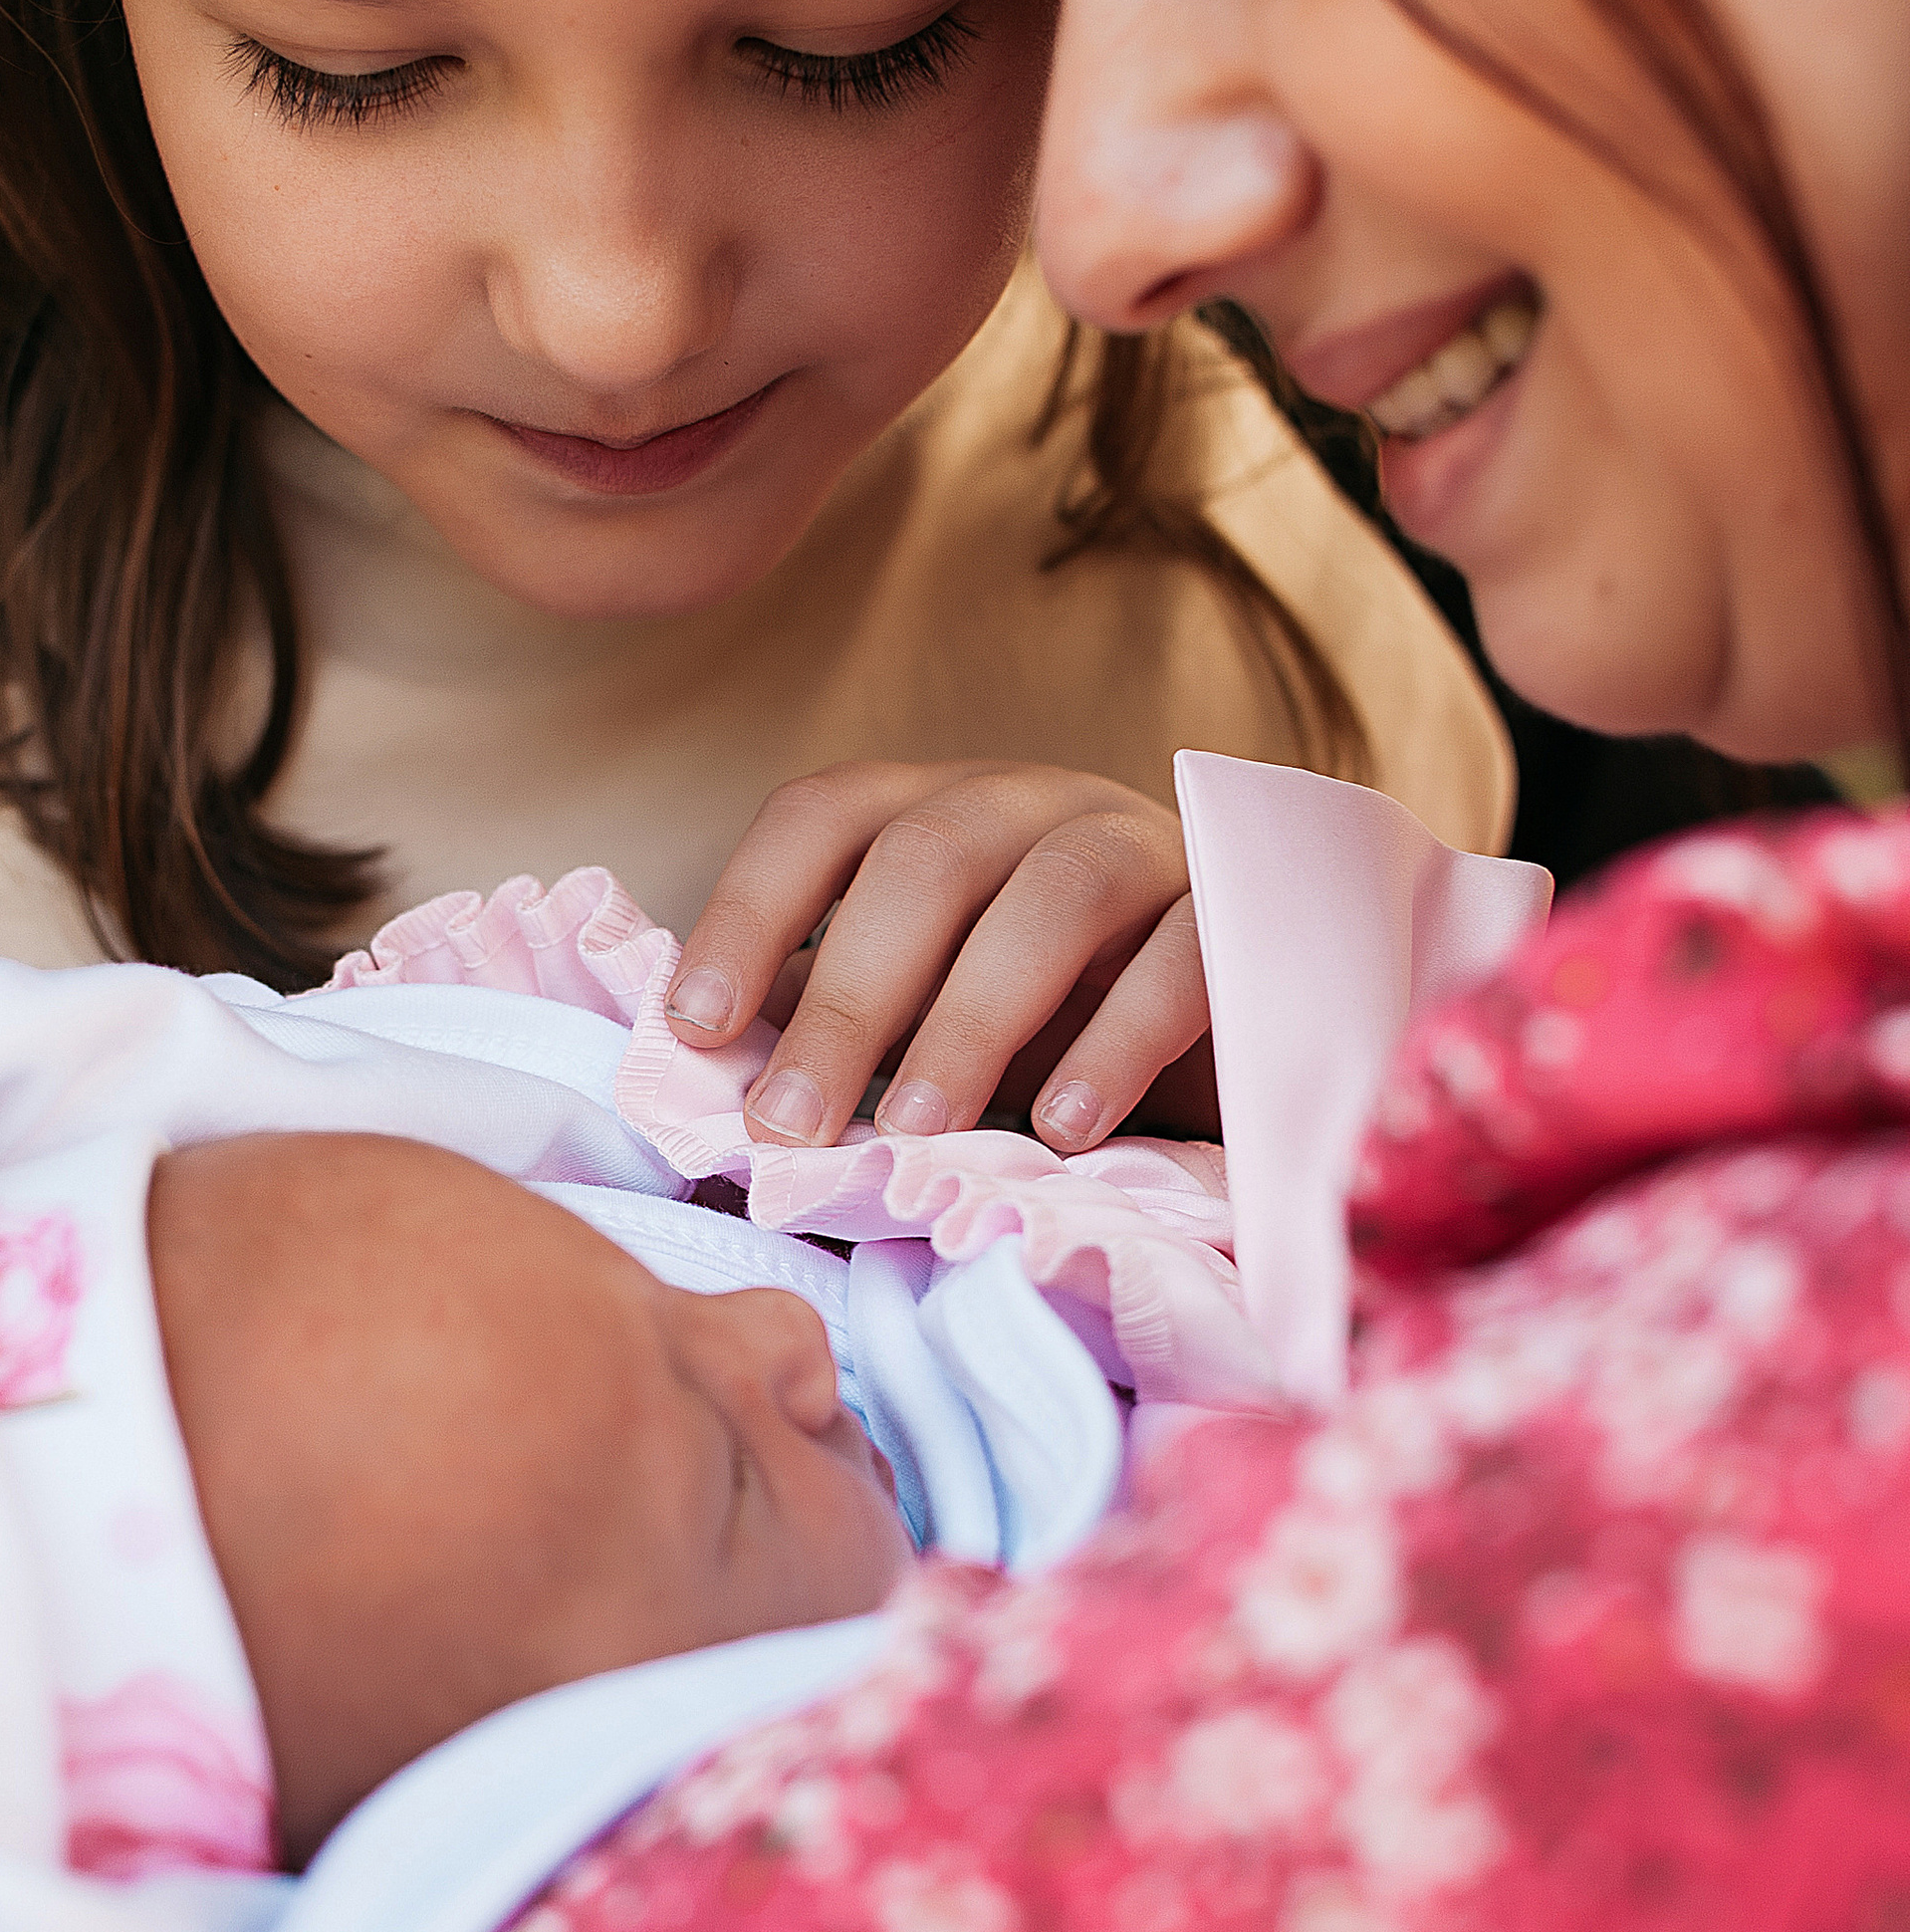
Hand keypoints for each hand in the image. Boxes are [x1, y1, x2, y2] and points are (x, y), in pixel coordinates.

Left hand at [667, 761, 1210, 1154]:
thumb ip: (829, 1017)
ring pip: (1054, 892)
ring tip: (921, 1129)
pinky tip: (1065, 1126)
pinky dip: (1117, 1040)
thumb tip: (705, 1075)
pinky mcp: (1236, 911)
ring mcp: (1140, 843)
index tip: (695, 1026)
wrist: (1235, 1006)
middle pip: (926, 860)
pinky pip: (1181, 958)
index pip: (821, 818)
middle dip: (847, 998)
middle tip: (792, 1124)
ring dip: (973, 1016)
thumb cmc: (1045, 1011)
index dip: (749, 910)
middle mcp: (1029, 802)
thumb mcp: (924, 1003)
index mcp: (933, 810)